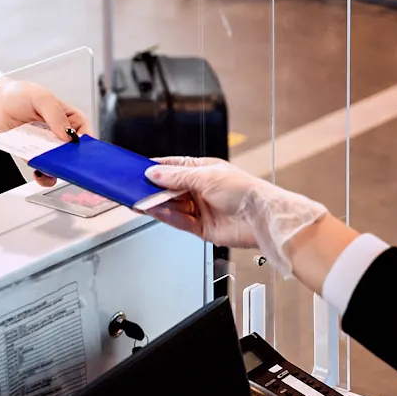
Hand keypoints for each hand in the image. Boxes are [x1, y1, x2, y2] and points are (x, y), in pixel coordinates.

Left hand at [0, 79, 90, 186]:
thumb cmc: (20, 95)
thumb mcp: (41, 98)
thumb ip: (56, 115)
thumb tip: (68, 134)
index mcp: (70, 118)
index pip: (85, 134)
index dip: (87, 145)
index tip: (83, 153)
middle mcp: (61, 134)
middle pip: (73, 153)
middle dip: (72, 162)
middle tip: (66, 164)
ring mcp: (48, 146)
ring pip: (59, 164)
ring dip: (57, 170)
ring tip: (50, 169)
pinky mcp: (34, 156)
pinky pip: (43, 170)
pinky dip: (43, 175)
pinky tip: (40, 173)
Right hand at [142, 157, 261, 248]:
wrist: (261, 218)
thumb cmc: (245, 191)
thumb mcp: (206, 177)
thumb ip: (176, 177)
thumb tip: (153, 173)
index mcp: (203, 171)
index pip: (174, 167)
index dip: (156, 168)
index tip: (138, 169)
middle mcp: (201, 189)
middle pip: (169, 188)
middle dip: (153, 188)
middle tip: (134, 188)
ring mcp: (201, 209)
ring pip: (171, 206)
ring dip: (156, 204)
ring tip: (140, 201)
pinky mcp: (201, 228)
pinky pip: (178, 221)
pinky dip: (166, 217)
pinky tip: (155, 211)